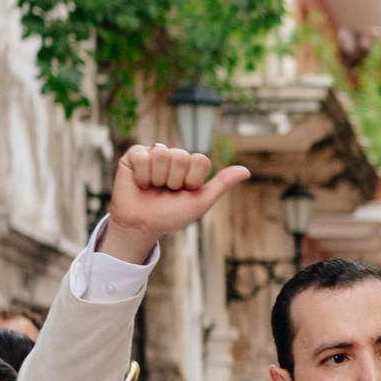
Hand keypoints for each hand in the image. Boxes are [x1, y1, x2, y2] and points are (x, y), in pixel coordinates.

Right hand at [100, 143, 253, 262]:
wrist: (142, 226)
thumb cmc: (171, 215)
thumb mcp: (200, 202)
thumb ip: (222, 184)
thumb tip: (246, 171)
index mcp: (191, 166)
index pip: (200, 160)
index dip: (193, 180)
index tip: (185, 191)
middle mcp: (174, 156)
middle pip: (182, 157)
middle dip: (174, 180)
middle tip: (166, 191)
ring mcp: (154, 154)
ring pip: (162, 154)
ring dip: (157, 178)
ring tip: (153, 187)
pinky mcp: (134, 155)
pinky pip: (142, 156)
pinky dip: (142, 175)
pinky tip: (140, 184)